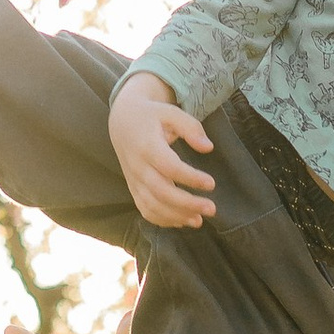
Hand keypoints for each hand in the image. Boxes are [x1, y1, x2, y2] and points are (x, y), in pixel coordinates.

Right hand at [109, 73, 215, 229]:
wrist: (122, 123)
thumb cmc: (152, 117)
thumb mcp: (170, 112)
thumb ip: (190, 127)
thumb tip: (208, 148)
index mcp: (147, 145)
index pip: (169, 167)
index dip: (190, 178)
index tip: (211, 183)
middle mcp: (138, 166)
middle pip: (161, 192)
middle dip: (187, 204)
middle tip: (212, 209)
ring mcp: (134, 181)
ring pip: (153, 205)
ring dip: (177, 216)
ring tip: (199, 220)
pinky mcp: (134, 189)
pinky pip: (145, 210)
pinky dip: (163, 220)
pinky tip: (182, 221)